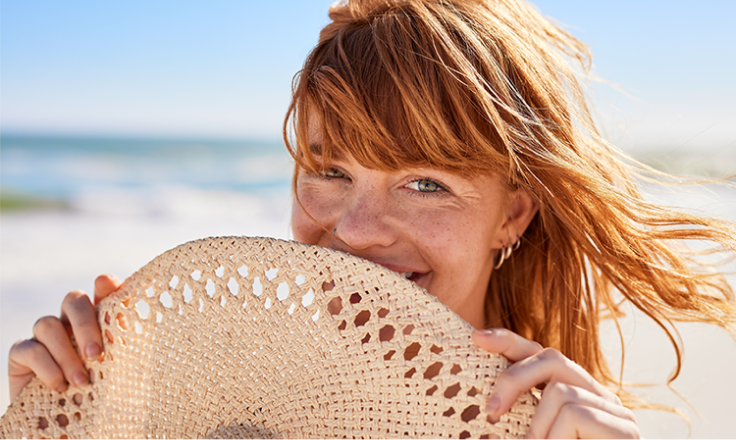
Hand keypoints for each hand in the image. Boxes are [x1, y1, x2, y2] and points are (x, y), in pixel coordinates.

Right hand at [8, 274, 121, 400]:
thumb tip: (124, 313)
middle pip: (73, 300)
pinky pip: (30, 349)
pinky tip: (60, 386)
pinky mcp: (22, 354)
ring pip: (48, 324)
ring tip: (82, 383)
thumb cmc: (104, 395)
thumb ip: (122, 340)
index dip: (105, 285)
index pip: (102, 292)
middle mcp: (71, 323)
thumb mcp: (121, 369)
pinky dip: (48, 368)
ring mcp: (45, 336)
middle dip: (85, 324)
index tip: (106, 284)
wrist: (74, 425)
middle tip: (97, 355)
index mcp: (100, 321)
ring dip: (67, 354)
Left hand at [472, 328, 639, 438]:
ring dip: (538, 429)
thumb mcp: (531, 437)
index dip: (508, 341)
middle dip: (513, 378)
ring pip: (560, 391)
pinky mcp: (624, 428)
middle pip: (550, 357)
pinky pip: (574, 414)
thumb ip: (515, 418)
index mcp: (570, 394)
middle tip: (491, 411)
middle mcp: (595, 395)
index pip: (540, 354)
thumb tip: (485, 403)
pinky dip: (555, 439)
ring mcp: (614, 410)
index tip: (476, 338)